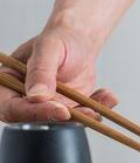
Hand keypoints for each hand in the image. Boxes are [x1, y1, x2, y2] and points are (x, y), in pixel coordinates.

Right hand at [0, 24, 117, 122]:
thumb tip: (37, 95)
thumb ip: (41, 71)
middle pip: (37, 121)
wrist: (78, 42)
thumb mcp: (48, 49)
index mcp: (8, 85)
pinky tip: (107, 98)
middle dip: (66, 119)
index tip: (61, 110)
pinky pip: (81, 117)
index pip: (13, 108)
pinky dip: (97, 109)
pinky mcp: (66, 110)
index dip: (36, 113)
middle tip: (88, 111)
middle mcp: (24, 100)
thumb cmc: (58, 40)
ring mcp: (46, 107)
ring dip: (85, 117)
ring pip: (63, 122)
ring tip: (102, 102)